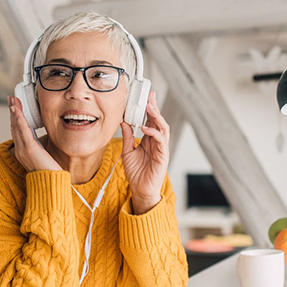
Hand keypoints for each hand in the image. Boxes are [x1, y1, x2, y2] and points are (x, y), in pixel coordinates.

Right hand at [8, 96, 62, 172]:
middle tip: (11, 99)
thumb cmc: (49, 173)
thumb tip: (42, 144)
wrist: (50, 184)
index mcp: (22, 152)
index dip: (14, 119)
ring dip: (14, 111)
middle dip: (12, 112)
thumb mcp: (42, 158)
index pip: (16, 132)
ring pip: (16, 126)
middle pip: (14, 127)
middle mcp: (20, 150)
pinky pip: (22, 130)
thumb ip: (40, 150)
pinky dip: (18, 118)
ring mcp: (23, 149)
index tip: (14, 109)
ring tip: (12, 100)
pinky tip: (16, 109)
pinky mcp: (29, 147)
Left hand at [120, 91, 169, 213]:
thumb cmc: (136, 173)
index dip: (149, 108)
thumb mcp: (127, 152)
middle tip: (149, 97)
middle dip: (154, 108)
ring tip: (149, 107)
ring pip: (163, 127)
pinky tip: (145, 129)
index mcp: (149, 139)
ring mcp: (161, 148)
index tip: (146, 97)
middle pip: (158, 120)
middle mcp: (156, 142)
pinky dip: (154, 133)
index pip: (150, 120)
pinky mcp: (163, 155)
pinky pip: (161, 141)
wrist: (140, 189)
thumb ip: (127, 137)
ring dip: (157, 117)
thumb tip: (123, 122)